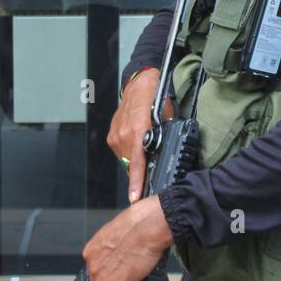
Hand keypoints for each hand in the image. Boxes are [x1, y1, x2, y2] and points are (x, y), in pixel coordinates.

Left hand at [82, 196, 174, 280]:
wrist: (147, 226)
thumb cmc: (137, 222)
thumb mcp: (116, 231)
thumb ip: (113, 245)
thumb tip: (119, 251)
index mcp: (92, 251)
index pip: (92, 271)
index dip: (103, 275)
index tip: (111, 275)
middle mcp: (93, 266)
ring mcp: (102, 280)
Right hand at [106, 67, 173, 202]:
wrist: (138, 83)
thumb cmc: (154, 97)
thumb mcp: (166, 116)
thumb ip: (165, 136)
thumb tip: (168, 153)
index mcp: (138, 130)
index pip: (137, 163)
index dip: (136, 182)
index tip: (134, 197)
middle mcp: (124, 135)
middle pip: (133, 165)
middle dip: (141, 172)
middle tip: (151, 172)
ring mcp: (116, 135)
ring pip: (127, 159)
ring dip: (136, 159)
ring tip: (145, 147)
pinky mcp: (112, 135)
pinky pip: (122, 151)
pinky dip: (130, 151)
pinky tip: (137, 142)